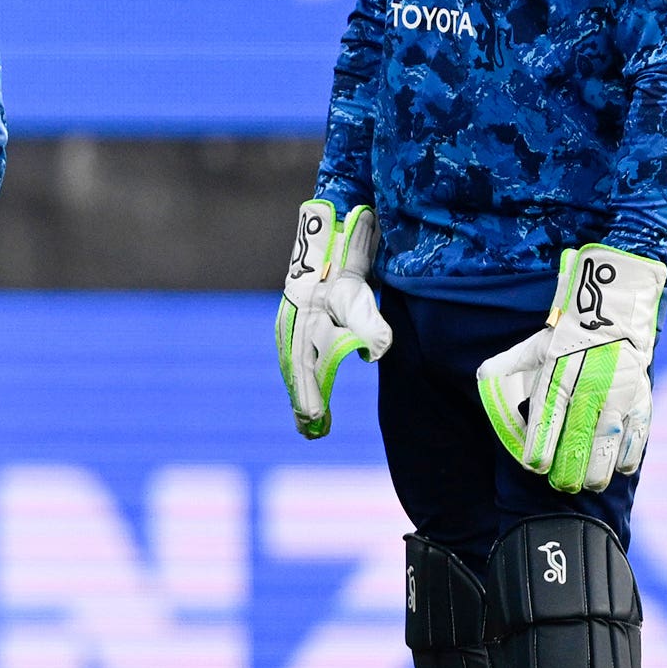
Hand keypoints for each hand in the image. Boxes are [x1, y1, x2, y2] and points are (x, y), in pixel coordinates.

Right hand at [276, 198, 390, 437]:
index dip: (310, 400)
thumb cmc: (344, 268)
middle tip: (309, 431)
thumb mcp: (358, 294)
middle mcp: (293, 329)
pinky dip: (299, 373)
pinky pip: (295, 353)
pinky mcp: (296, 318)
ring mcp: (292, 324)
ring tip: (306, 415)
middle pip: (296, 373)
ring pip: (293, 364)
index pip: (306, 373)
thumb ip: (368, 324)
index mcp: (305, 328)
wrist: (328, 236)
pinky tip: (305, 381)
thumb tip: (374, 353)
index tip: (315, 424)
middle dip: (302, 402)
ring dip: (299, 389)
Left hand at [477, 244, 663, 492]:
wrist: (609, 318)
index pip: (546, 421)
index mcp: (557, 380)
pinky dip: (628, 455)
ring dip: (598, 469)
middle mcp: (589, 391)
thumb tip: (481, 383)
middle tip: (561, 485)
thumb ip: (504, 371)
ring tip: (588, 484)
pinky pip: (637, 436)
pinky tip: (619, 467)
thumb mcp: (527, 351)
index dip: (540, 448)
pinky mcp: (641, 401)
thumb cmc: (562, 341)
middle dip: (569, 469)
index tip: (535, 466)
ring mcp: (619, 398)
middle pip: (578, 440)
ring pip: (609, 444)